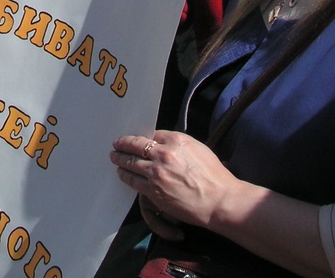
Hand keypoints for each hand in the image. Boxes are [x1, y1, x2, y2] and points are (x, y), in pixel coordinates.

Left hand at [111, 132, 242, 235]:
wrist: (219, 201)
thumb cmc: (214, 175)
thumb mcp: (198, 149)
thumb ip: (178, 144)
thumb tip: (162, 142)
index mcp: (176, 140)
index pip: (152, 134)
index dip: (142, 137)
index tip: (135, 139)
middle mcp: (164, 154)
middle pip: (136, 145)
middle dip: (124, 144)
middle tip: (116, 144)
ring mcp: (156, 173)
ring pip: (131, 163)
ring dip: (121, 160)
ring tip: (115, 157)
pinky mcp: (153, 190)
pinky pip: (134, 181)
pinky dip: (126, 176)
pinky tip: (122, 173)